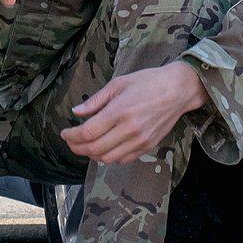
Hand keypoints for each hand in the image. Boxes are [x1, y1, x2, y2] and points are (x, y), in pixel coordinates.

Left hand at [60, 61, 208, 164]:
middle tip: (71, 142)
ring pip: (108, 158)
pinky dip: (109, 158)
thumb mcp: (119, 84)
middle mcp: (129, 129)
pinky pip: (123, 160)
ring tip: (86, 146)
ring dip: (92, 155)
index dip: (71, 136)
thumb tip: (76, 112)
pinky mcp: (148, 146)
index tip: (64, 133)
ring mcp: (139, 140)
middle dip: (78, 148)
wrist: (178, 90)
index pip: (88, 132)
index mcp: (119, 111)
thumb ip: (96, 100)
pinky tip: (104, 149)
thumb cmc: (148, 82)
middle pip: (95, 149)